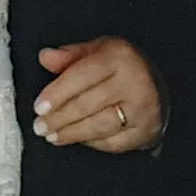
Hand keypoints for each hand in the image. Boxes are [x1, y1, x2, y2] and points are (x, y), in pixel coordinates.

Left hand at [33, 39, 164, 151]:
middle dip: (59, 118)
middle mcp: (135, 81)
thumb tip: (45, 57)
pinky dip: (90, 143)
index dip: (57, 93)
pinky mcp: (146, 131)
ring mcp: (143, 108)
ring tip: (53, 135)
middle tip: (40, 126)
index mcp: (119, 56)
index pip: (82, 76)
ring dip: (71, 133)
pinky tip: (77, 139)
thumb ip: (70, 55)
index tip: (39, 107)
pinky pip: (111, 143)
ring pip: (99, 126)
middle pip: (88, 104)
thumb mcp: (97, 52)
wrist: (157, 90)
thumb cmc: (120, 70)